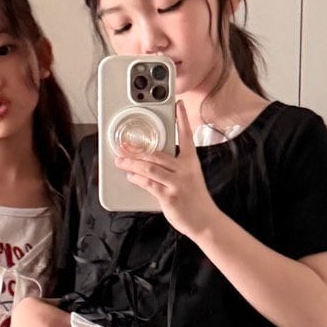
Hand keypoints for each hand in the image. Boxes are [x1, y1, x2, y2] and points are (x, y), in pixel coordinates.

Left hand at [116, 99, 220, 240]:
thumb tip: (151, 161)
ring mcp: (177, 183)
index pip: (187, 135)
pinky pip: (149, 184)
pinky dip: (137, 179)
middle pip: (157, 153)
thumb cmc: (195, 199)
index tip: (178, 105)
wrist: (205, 221)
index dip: (182, 119)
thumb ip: (174, 167)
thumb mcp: (190, 177)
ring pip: (149, 167)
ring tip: (120, 162)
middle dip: (136, 150)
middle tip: (123, 147)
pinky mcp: (170, 197)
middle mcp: (185, 170)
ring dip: (131, 164)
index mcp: (191, 162)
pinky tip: (130, 177)